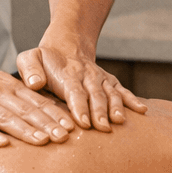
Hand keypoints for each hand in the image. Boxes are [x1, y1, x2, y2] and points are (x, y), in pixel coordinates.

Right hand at [0, 66, 76, 146]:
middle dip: (46, 124)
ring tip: (42, 141)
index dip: (54, 114)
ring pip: (5, 118)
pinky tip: (2, 144)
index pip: (36, 101)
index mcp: (9, 86)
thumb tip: (51, 111)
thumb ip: (23, 96)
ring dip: (25, 130)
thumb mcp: (3, 84)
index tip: (71, 127)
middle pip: (25, 110)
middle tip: (63, 138)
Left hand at [16, 39, 147, 131]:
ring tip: (120, 121)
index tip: (82, 122)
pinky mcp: (108, 82)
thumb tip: (35, 83)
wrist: (66, 45)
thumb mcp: (29, 58)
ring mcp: (99, 79)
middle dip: (100, 111)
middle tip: (103, 127)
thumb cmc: (44, 59)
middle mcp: (86, 76)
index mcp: (66, 75)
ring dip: (116, 107)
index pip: (74, 92)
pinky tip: (141, 110)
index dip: (79, 106)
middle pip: (95, 95)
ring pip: (110, 93)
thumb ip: (29, 69)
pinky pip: (121, 90)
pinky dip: (132, 99)